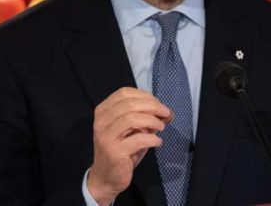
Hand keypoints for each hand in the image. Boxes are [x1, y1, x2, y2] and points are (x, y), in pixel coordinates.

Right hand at [86, 87, 172, 205]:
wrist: (106, 177)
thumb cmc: (122, 148)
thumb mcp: (133, 129)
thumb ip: (146, 116)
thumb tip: (169, 112)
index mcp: (103, 111)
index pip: (124, 93)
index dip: (145, 96)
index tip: (159, 104)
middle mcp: (101, 122)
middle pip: (130, 104)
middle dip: (153, 106)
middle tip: (166, 114)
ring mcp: (106, 137)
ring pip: (132, 118)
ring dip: (153, 121)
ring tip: (161, 128)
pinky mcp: (114, 152)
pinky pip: (138, 139)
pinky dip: (152, 139)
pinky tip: (157, 142)